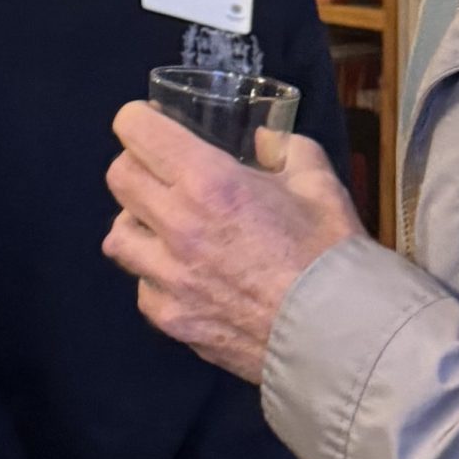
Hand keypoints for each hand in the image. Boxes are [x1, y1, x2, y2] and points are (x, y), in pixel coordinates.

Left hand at [101, 100, 362, 379]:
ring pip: (117, 237)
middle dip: (136, 166)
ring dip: (137, 225)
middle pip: (118, 178)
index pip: (136, 132)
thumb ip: (285, 149)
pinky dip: (156, 279)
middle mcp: (177, 225)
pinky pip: (143, 288)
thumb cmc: (331, 254)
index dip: (139, 121)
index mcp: (209, 181)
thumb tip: (262, 140)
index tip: (150, 124)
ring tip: (165, 228)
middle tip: (162, 173)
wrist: (341, 337)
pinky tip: (186, 277)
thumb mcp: (317, 182)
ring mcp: (169, 278)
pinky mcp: (172, 320)